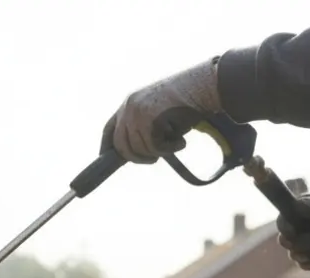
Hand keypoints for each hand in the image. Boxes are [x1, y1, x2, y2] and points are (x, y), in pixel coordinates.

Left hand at [101, 58, 221, 163]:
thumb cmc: (188, 101)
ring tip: (176, 141)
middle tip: (155, 158)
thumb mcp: (158, 112)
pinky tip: (181, 141)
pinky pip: (153, 147)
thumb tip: (138, 151)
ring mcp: (137, 113)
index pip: (109, 129)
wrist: (204, 86)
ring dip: (159, 151)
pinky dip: (169, 149)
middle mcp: (129, 107)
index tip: (106, 158)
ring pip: (139, 149)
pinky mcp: (149, 120)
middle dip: (138, 157)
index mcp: (130, 103)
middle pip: (122, 145)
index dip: (107, 147)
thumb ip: (143, 127)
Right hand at [278, 191, 309, 270]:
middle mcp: (299, 227)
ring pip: (295, 255)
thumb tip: (295, 206)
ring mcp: (305, 243)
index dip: (285, 228)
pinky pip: (305, 265)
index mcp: (301, 210)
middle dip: (301, 244)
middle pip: (285, 241)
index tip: (294, 233)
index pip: (282, 221)